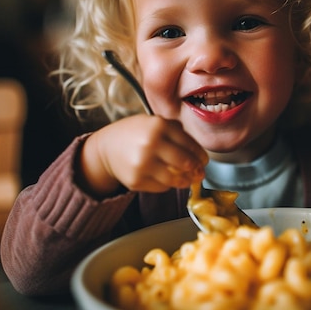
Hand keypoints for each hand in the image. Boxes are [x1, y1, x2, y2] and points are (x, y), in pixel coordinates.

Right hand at [79, 115, 207, 195]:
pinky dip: (168, 185)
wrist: (106, 148)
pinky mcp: (136, 181)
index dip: (201, 155)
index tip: (204, 160)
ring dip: (186, 181)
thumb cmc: (135, 134)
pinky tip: (168, 179)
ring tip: (188, 179)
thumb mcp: (154, 122)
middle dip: (197, 169)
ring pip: (176, 179)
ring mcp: (142, 164)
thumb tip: (198, 151)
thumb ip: (176, 130)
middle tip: (200, 172)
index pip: (190, 144)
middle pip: (186, 163)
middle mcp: (151, 144)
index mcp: (159, 125)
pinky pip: (162, 187)